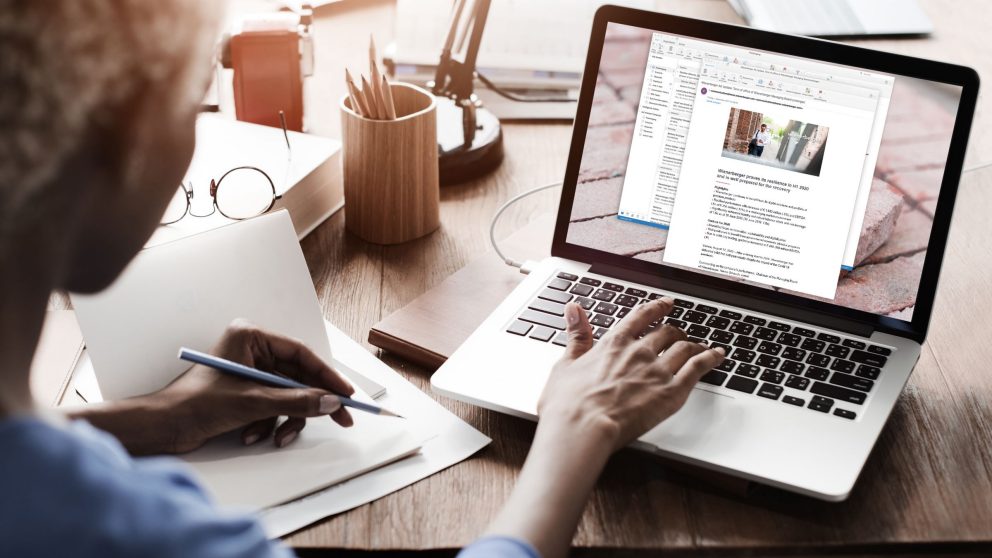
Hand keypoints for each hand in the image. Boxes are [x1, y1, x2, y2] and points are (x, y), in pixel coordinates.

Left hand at [75, 320, 355, 454]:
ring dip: (285, 419)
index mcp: (250, 338)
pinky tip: (253, 435)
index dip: (326, 375)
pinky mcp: (244, 394)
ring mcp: (248, 373)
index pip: (300, 354)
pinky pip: (273, 407)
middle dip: (311, 403)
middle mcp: (251, 351)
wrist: (161, 428)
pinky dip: (269, 423)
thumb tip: (331, 402)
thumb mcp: (253, 403)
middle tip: (340, 418)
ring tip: (277, 437)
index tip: (345, 393)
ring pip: (287, 396)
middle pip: (298, 377)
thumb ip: (296, 401)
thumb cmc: (195, 404)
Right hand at [482, 298, 723, 557]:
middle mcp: (639, 351)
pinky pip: (698, 368)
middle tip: (679, 334)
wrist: (582, 427)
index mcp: (614, 343)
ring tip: (700, 346)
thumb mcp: (566, 363)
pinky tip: (718, 356)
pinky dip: (711, 358)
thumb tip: (574, 310)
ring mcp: (657, 370)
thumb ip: (576, 335)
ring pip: (684, 347)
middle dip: (674, 331)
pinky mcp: (672, 391)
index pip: (641, 317)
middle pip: (666, 332)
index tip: (666, 304)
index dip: (656, 308)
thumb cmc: (569, 403)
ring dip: (693, 344)